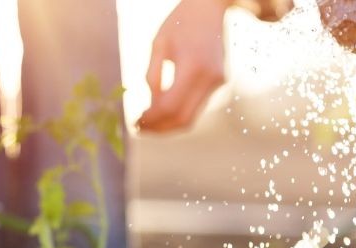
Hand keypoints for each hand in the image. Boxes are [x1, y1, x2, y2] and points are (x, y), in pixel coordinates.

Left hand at [138, 0, 230, 131]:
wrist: (211, 7)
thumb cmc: (180, 22)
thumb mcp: (158, 44)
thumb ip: (153, 76)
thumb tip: (150, 107)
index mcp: (193, 66)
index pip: (170, 106)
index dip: (151, 119)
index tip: (135, 122)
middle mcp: (210, 78)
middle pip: (182, 119)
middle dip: (159, 128)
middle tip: (140, 128)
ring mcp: (218, 82)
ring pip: (191, 118)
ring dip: (168, 125)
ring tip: (148, 123)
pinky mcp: (220, 83)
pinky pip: (196, 107)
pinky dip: (178, 114)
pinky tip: (162, 111)